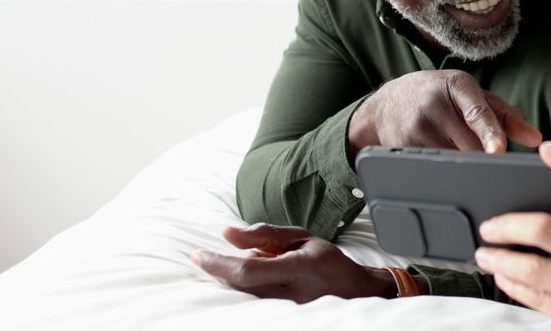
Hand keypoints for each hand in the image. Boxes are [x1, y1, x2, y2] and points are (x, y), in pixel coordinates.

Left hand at [191, 224, 396, 301]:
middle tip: (213, 256)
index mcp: (299, 268)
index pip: (247, 270)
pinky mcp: (283, 317)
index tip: (197, 255)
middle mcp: (292, 294)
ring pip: (244, 294)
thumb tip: (226, 234)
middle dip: (221, 269)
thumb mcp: (300, 236)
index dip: (218, 264)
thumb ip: (262, 234)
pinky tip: (260, 275)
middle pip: (241, 284)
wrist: (353, 290)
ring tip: (255, 263)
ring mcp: (288, 310)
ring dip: (236, 276)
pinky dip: (246, 286)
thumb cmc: (327, 260)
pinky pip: (253, 301)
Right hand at [348, 69, 541, 154]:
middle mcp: (435, 105)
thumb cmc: (436, 96)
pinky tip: (436, 156)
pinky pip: (435, 169)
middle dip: (482, 154)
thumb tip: (535, 138)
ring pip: (454, 160)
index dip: (490, 133)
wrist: (385, 105)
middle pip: (471, 145)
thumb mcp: (471, 95)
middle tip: (478, 148)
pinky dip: (443, 170)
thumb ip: (505, 115)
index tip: (499, 150)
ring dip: (463, 163)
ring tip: (452, 145)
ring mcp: (416, 129)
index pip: (477, 112)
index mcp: (457, 85)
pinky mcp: (403, 149)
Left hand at [474, 143, 550, 329]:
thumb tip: (540, 203)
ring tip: (485, 254)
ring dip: (499, 259)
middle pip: (545, 229)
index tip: (546, 149)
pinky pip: (535, 298)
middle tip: (488, 227)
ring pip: (531, 268)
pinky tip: (504, 276)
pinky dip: (512, 284)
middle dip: (506, 226)